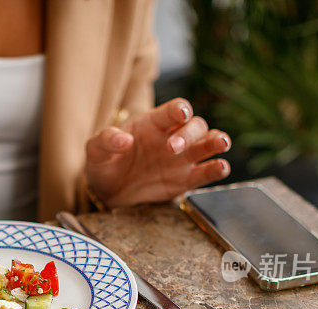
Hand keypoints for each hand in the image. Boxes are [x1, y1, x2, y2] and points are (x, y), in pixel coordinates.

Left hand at [85, 98, 230, 207]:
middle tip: (173, 148)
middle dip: (189, 134)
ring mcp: (182, 158)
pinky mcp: (186, 180)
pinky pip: (206, 172)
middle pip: (195, 126)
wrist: (107, 191)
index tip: (181, 113)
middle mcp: (173, 137)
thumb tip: (123, 139)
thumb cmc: (104, 163)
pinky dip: (216, 169)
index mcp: (154, 123)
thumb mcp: (95, 150)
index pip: (173, 110)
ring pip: (208, 144)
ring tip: (222, 146)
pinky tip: (220, 167)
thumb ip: (106, 140)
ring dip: (216, 142)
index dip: (180, 109)